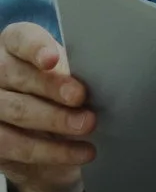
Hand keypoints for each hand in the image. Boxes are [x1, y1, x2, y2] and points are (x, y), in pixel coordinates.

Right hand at [0, 23, 92, 191]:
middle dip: (52, 87)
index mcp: (15, 45)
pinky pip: (13, 145)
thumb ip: (78, 69)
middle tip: (81, 97)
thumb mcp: (72, 75)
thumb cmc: (65, 91)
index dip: (36, 48)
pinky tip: (80, 152)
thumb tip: (106, 72)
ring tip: (88, 125)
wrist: (49, 137)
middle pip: (18, 75)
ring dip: (55, 120)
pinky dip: (51, 151)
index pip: (21, 39)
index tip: (53, 60)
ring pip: (15, 111)